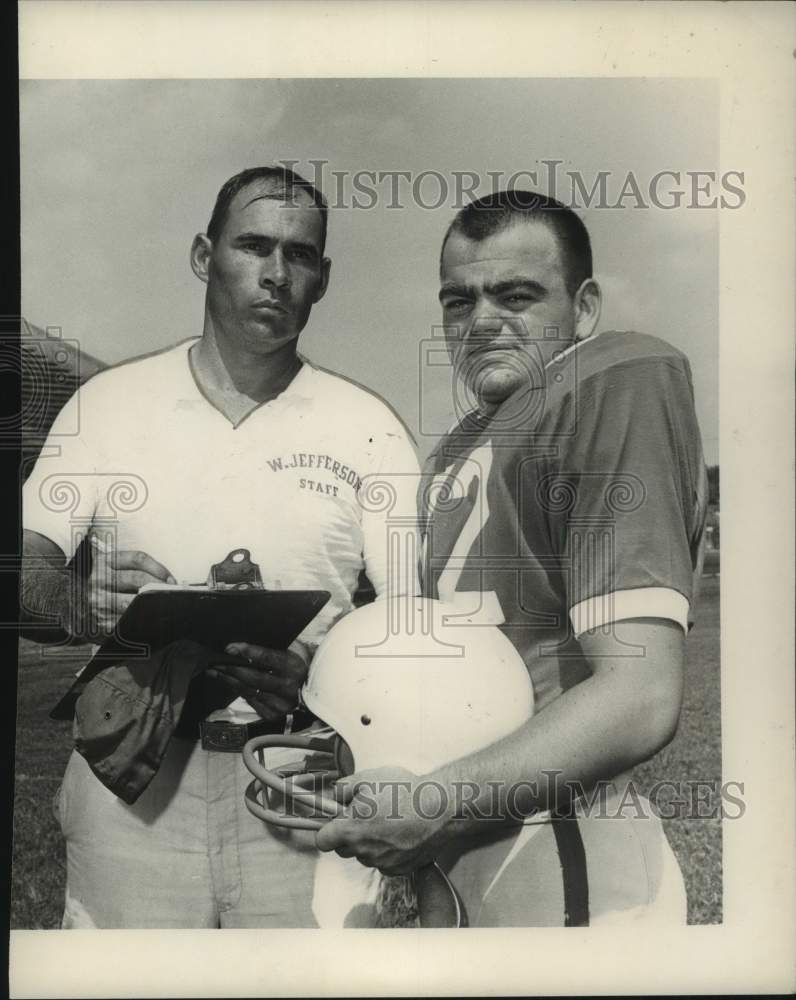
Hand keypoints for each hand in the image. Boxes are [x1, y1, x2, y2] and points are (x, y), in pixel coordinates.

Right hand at [88, 547, 175, 632]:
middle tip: (173, 591)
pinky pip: (130, 621)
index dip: (159, 568)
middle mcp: (99, 580)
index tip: (170, 577)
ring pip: (135, 601)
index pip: (137, 559)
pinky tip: (153, 619)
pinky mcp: (102, 622)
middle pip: (138, 578)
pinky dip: (145, 620)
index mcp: (103, 562)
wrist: (70, 606)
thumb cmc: (98, 586)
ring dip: (155, 603)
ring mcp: (99, 602)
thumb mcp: (107, 568)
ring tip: (167, 604)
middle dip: (160, 585)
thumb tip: (165, 579)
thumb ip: (130, 568)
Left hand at [205, 643, 308, 720]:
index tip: (230, 648)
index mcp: (294, 667)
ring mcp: (281, 703)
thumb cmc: (299, 663)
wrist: (314, 687)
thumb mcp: (293, 649)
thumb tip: (243, 645)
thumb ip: (272, 648)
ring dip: (229, 681)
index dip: (247, 652)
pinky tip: (229, 683)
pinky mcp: (274, 714)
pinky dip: (239, 691)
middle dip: (232, 669)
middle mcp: (288, 687)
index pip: (267, 658)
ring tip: (215, 671)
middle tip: (215, 661)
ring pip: (249, 691)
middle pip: (254, 678)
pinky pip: (251, 701)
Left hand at [314, 767, 453, 875]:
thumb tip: (334, 795)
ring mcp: (382, 862)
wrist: (440, 808)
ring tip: (389, 822)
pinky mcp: (399, 869)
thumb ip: (344, 788)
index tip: (334, 823)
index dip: (327, 830)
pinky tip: (401, 834)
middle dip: (349, 835)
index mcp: (351, 829)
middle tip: (365, 817)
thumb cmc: (405, 791)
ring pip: (365, 856)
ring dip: (370, 844)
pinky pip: (384, 862)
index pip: (323, 841)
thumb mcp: (369, 778)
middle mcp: (363, 851)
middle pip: (344, 849)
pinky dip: (388, 852)